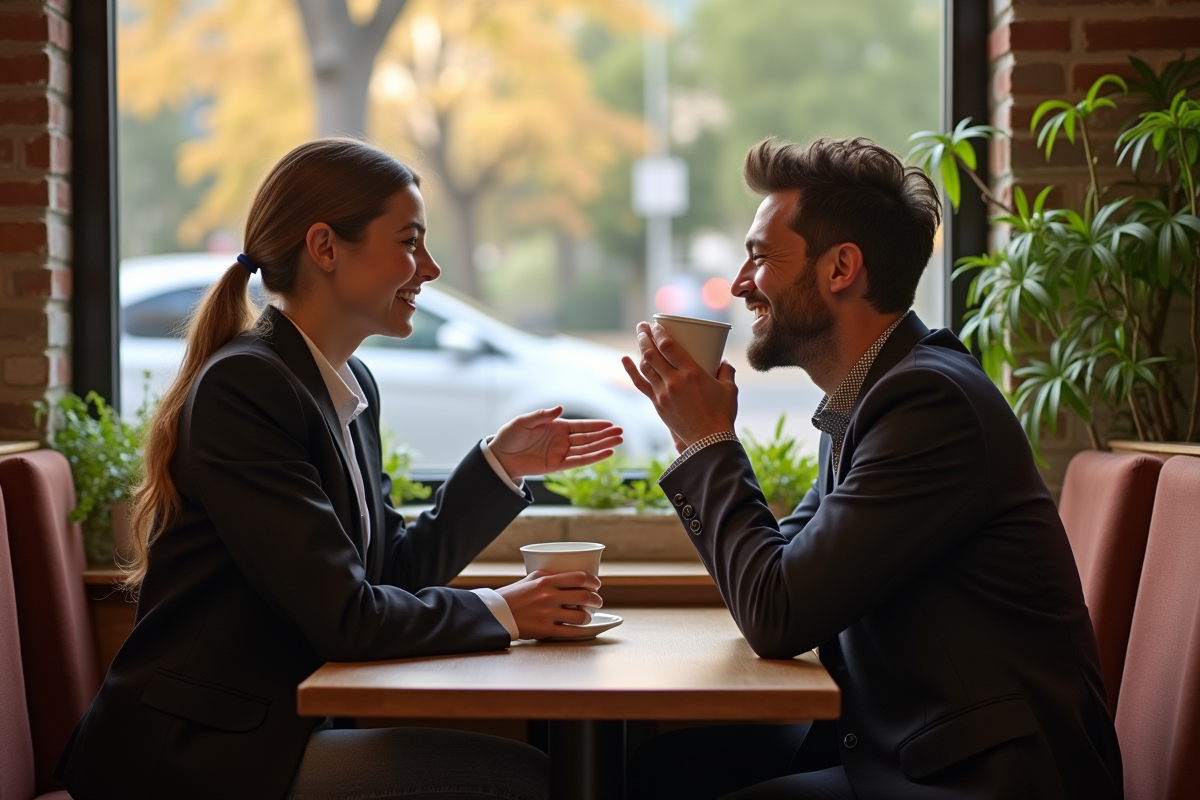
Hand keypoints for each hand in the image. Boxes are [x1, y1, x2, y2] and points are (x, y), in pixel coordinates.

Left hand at [490, 407, 622, 479]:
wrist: (500, 456)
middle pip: (588, 438)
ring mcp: (561, 453)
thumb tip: (560, 408)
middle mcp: (562, 440)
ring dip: (602, 446)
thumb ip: (542, 415)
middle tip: (621, 432)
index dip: (597, 425)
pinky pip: (578, 462)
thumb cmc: (511, 435)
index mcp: (557, 427)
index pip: (582, 426)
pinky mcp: (557, 466)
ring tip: (618, 441)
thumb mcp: (524, 421)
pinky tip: (606, 453)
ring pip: (586, 449)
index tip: (612, 424)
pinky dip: (592, 458)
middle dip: (605, 435)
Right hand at [496, 570, 603, 639]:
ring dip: (588, 617)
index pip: (579, 577)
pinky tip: (581, 628)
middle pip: (584, 597)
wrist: (495, 614)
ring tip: (587, 616)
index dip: (593, 581)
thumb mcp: (531, 578)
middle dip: (596, 600)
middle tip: (598, 602)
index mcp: (546, 581)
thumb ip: (550, 576)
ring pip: (580, 616)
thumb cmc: (513, 595)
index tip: (597, 585)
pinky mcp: (545, 630)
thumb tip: (570, 577)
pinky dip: (580, 631)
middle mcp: (549, 596)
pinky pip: (570, 632)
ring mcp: (547, 614)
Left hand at [622, 321, 737, 448]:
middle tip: (642, 325)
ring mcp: (663, 393)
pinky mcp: (657, 404)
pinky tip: (625, 359)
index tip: (656, 324)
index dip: (659, 332)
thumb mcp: (730, 389)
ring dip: (640, 349)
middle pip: (652, 353)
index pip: (668, 346)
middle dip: (645, 336)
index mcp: (692, 373)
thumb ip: (726, 371)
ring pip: (645, 366)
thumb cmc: (722, 414)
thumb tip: (723, 361)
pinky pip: (640, 384)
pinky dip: (631, 370)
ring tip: (640, 337)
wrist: (708, 441)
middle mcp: (674, 380)